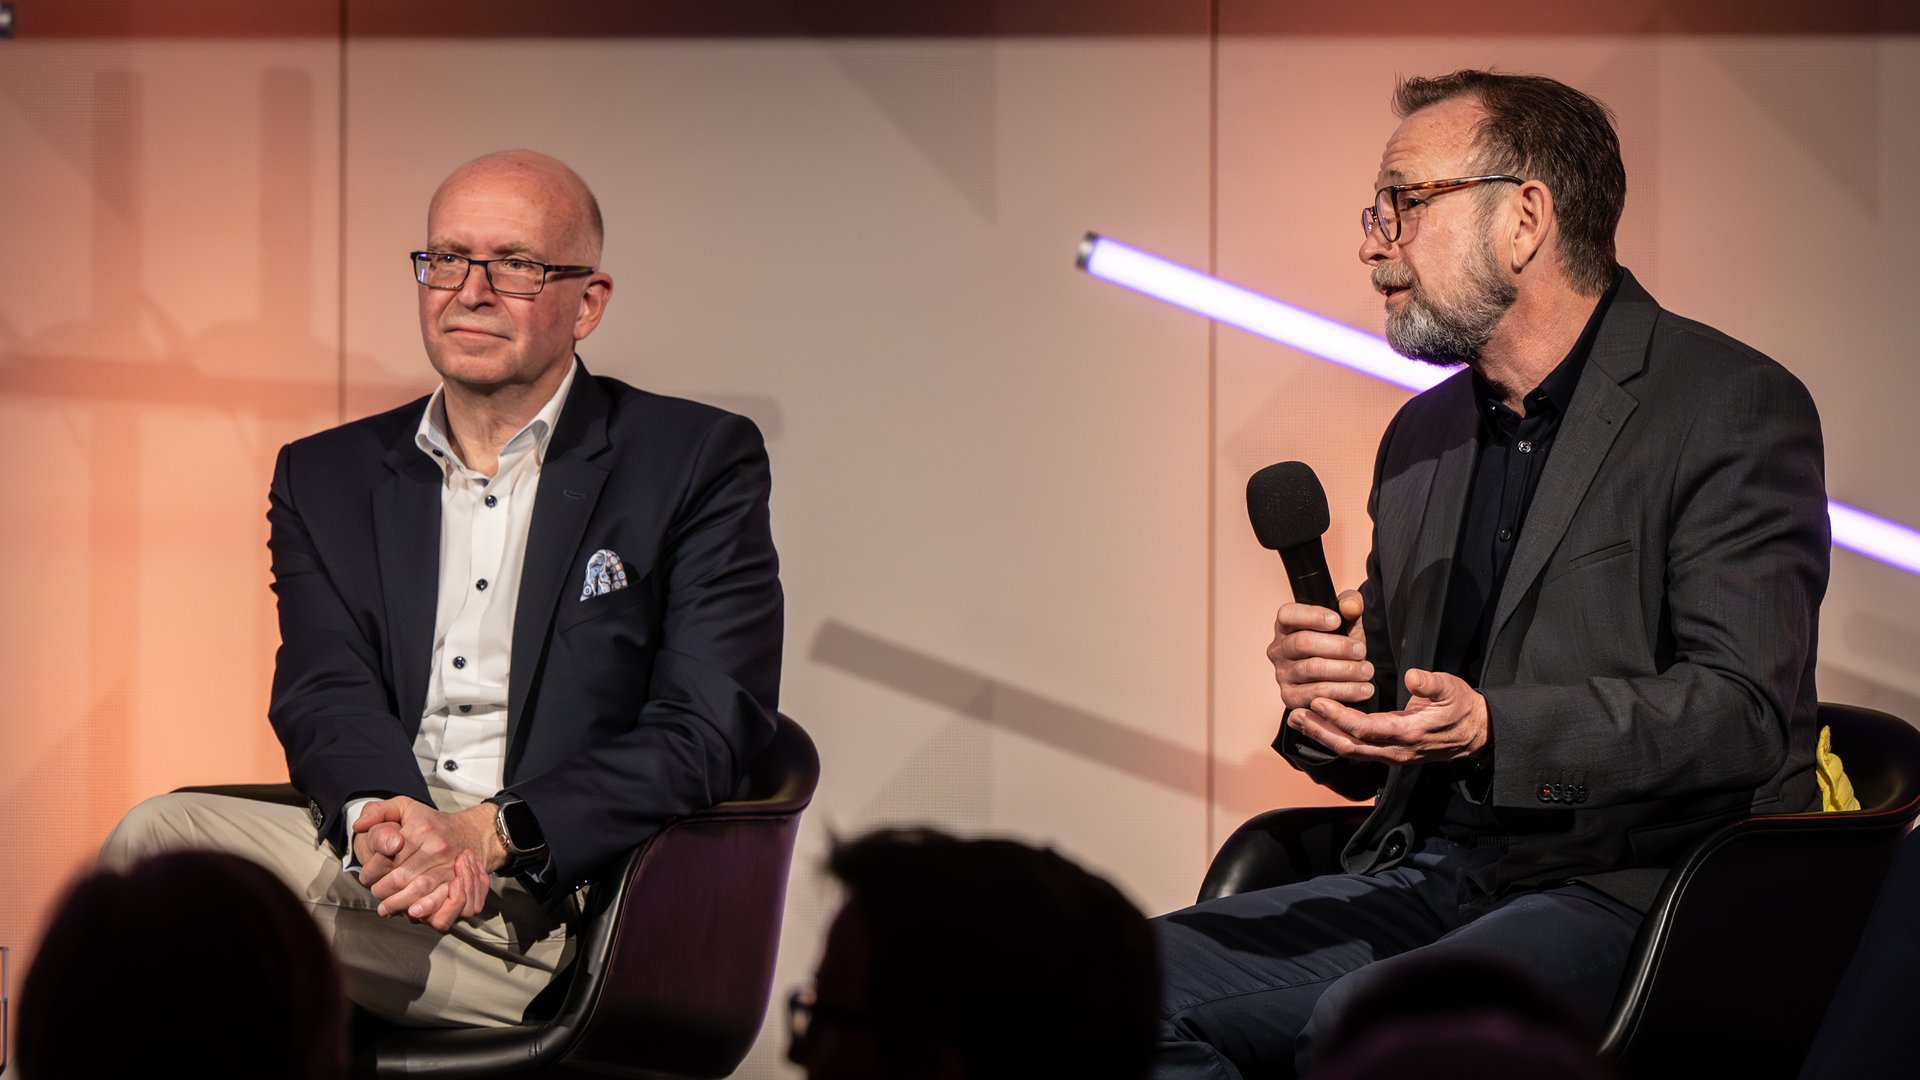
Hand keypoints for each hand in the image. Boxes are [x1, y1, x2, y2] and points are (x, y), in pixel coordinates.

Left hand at [350, 798, 504, 930]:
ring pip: (419, 890)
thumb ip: (378, 811)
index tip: (366, 877)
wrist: (472, 832)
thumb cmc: (431, 823)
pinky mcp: (459, 879)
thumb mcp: (405, 807)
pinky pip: (441, 899)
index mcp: (421, 829)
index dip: (371, 872)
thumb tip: (359, 825)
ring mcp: (451, 864)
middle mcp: (438, 847)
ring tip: (385, 908)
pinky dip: (425, 909)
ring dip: (398, 903)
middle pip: (402, 876)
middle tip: (376, 894)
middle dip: (382, 890)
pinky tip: (411, 913)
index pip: (389, 856)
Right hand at [1269, 589, 1372, 711]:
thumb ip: (1350, 605)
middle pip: (1303, 643)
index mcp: (1286, 625)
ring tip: (1367, 671)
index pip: (1288, 615)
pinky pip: (1316, 694)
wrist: (1338, 678)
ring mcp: (1282, 674)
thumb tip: (1350, 606)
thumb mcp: (1347, 621)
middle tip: (1361, 651)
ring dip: (1345, 670)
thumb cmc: (1338, 644)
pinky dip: (1343, 692)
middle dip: (1338, 647)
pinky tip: (1361, 689)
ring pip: (1312, 669)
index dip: (1312, 616)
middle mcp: (1278, 649)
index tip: (1337, 621)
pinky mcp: (1290, 697)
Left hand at [1289, 667, 1488, 764]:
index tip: (1318, 701)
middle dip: (1320, 731)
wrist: (1475, 734)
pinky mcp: (1389, 754)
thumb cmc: (1461, 707)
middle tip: (1295, 714)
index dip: (1339, 716)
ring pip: (1350, 751)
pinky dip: (1335, 739)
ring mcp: (1391, 756)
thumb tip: (1413, 676)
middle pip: (1349, 746)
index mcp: (1408, 733)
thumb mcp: (1452, 689)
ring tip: (1298, 720)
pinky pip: (1357, 750)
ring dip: (1323, 737)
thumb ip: (1432, 684)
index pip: (1365, 728)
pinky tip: (1320, 728)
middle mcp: (1395, 750)